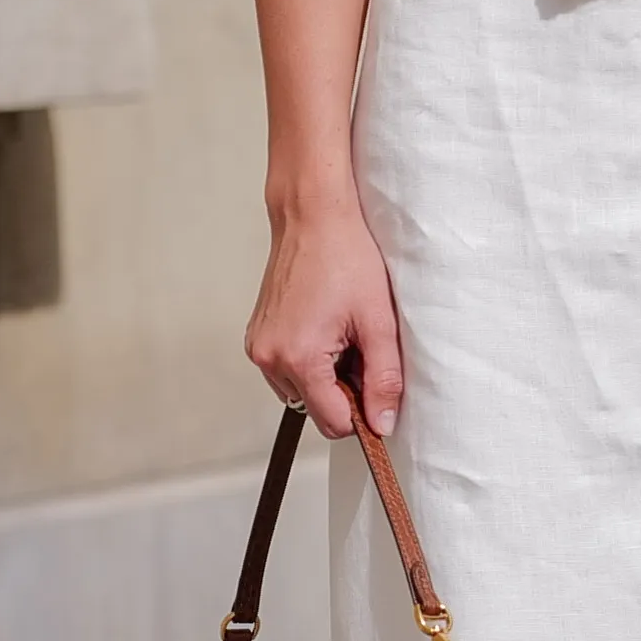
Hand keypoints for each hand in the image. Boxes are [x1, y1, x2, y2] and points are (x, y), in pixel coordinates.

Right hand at [249, 200, 403, 434]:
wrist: (312, 216)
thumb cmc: (345, 257)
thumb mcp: (378, 322)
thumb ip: (383, 380)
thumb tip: (382, 424)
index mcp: (298, 358)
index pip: (333, 423)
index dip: (362, 413)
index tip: (377, 387)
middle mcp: (269, 358)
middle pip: (315, 408)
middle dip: (343, 391)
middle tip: (359, 346)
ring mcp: (258, 347)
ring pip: (300, 392)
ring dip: (324, 377)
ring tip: (341, 333)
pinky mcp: (256, 336)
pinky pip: (286, 370)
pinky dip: (308, 361)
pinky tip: (324, 328)